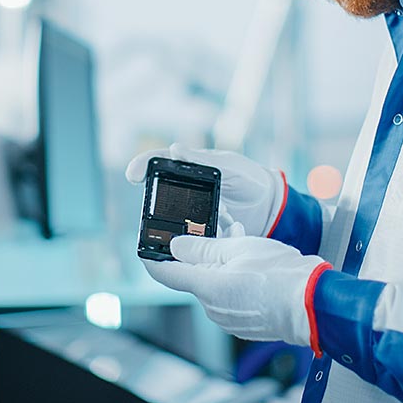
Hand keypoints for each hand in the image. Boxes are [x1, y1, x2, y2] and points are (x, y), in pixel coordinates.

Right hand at [126, 144, 283, 236]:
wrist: (269, 206)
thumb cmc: (249, 178)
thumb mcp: (229, 166)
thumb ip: (204, 160)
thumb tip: (174, 149)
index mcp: (187, 169)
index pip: (158, 163)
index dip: (142, 166)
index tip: (133, 174)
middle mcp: (183, 191)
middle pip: (156, 197)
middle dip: (149, 206)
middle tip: (145, 213)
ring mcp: (189, 214)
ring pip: (168, 223)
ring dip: (166, 230)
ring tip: (162, 237)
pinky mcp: (199, 235)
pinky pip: (186, 241)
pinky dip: (184, 247)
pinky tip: (183, 252)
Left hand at [143, 233, 329, 347]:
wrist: (313, 303)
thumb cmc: (280, 274)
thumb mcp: (239, 248)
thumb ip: (202, 248)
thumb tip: (176, 246)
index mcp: (206, 287)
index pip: (164, 274)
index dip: (152, 257)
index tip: (148, 246)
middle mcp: (212, 309)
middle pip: (194, 277)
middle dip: (203, 255)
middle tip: (222, 232)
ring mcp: (227, 319)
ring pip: (214, 285)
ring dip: (222, 265)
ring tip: (246, 245)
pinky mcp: (243, 324)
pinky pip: (229, 298)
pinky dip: (235, 281)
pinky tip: (255, 267)